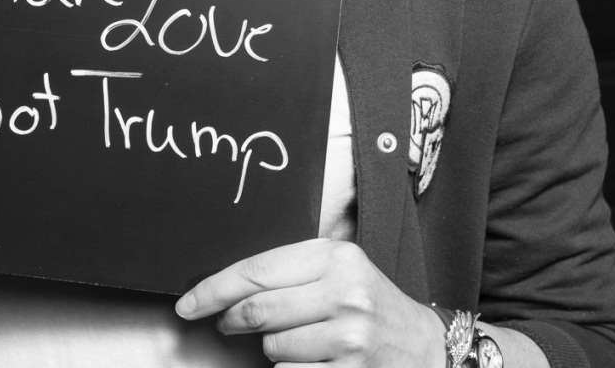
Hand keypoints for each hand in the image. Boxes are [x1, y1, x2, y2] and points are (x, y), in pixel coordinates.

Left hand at [176, 238, 437, 365]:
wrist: (426, 348)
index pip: (256, 270)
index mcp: (336, 257)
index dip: (214, 289)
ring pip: (273, 347)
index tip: (188, 303)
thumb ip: (291, 270)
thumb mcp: (340, 270)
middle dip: (232, 320)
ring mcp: (350, 336)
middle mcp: (345, 292)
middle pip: (257, 310)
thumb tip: (225, 285)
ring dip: (272, 349)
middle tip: (227, 324)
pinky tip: (313, 360)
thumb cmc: (371, 305)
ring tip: (297, 341)